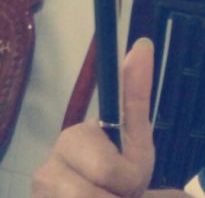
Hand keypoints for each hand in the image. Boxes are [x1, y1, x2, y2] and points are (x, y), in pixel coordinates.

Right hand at [33, 38, 155, 196]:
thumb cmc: (123, 171)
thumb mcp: (137, 135)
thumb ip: (136, 94)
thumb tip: (143, 43)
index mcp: (73, 140)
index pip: (108, 169)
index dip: (125, 178)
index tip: (126, 181)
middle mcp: (47, 168)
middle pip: (98, 192)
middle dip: (120, 193)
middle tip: (123, 189)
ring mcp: (40, 192)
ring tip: (110, 196)